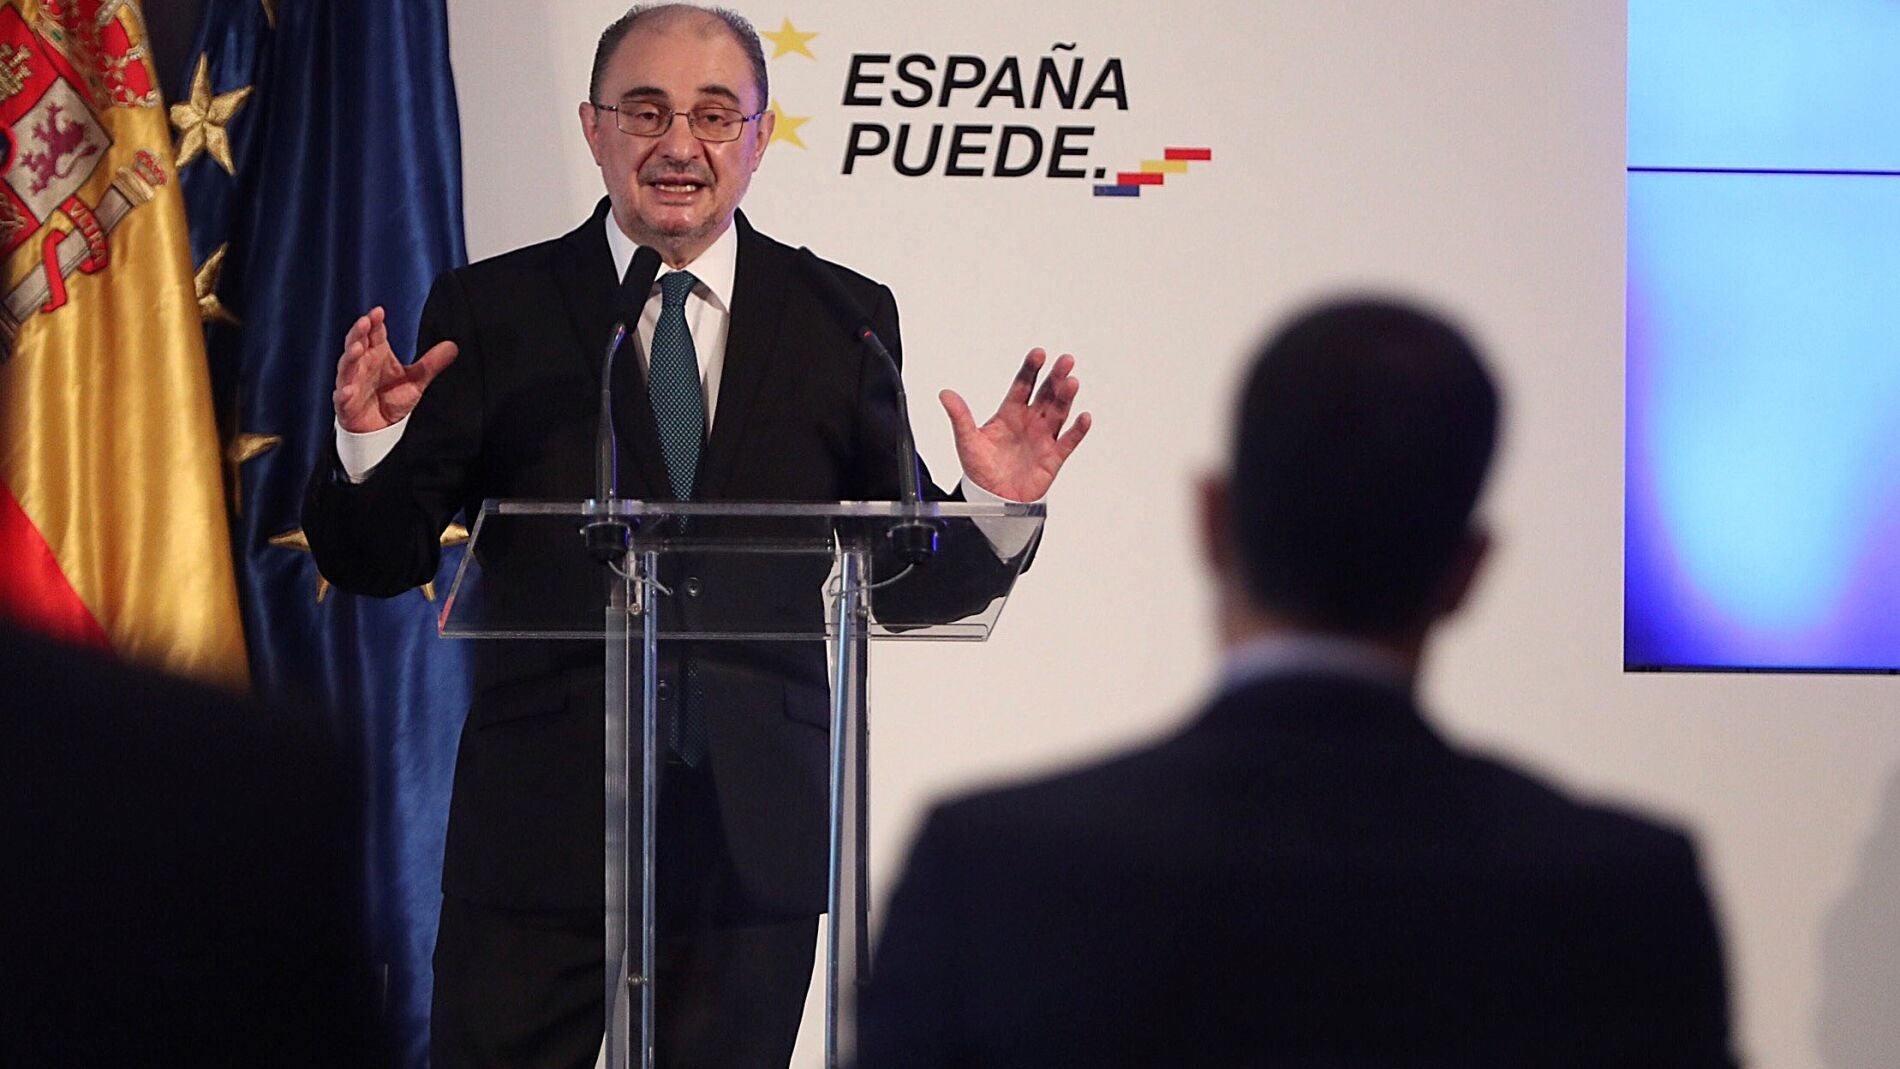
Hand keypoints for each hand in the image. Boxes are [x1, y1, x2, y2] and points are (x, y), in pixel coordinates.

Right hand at [331, 306, 458, 432]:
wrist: (381, 428)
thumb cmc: (392, 398)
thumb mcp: (416, 380)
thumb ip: (431, 363)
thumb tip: (452, 345)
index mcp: (377, 355)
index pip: (374, 334)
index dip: (374, 323)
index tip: (379, 312)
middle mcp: (362, 365)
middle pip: (356, 344)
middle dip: (359, 333)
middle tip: (364, 322)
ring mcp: (351, 383)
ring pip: (347, 367)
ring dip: (350, 357)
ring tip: (357, 348)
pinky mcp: (346, 404)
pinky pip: (342, 397)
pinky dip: (344, 393)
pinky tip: (347, 390)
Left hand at [940, 348, 1090, 501]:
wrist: (992, 498)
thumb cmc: (981, 469)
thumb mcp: (967, 440)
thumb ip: (960, 417)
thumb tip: (945, 395)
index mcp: (1010, 413)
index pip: (1023, 385)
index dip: (1031, 369)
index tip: (1038, 354)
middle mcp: (1030, 421)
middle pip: (1046, 394)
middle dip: (1055, 377)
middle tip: (1065, 361)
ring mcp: (1043, 437)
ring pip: (1059, 412)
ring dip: (1066, 398)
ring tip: (1071, 382)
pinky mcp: (1053, 457)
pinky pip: (1069, 441)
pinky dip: (1078, 430)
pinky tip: (1084, 417)